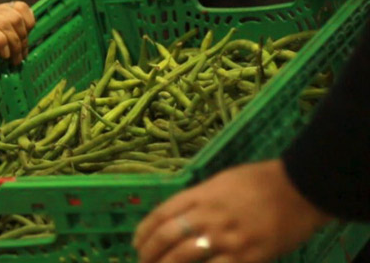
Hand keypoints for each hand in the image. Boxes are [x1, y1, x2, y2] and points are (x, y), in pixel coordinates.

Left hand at [0, 1, 35, 92]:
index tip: (6, 57)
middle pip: (2, 22)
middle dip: (15, 44)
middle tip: (17, 61)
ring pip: (14, 16)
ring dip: (23, 37)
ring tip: (21, 52)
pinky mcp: (5, 7)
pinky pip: (21, 7)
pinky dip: (28, 21)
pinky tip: (26, 35)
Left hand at [133, 160, 331, 262]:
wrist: (299, 189)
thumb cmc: (259, 181)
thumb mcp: (220, 182)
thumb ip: (198, 200)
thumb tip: (177, 217)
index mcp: (200, 194)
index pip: (161, 215)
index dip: (144, 232)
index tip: (136, 243)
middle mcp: (207, 216)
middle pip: (167, 238)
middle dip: (150, 253)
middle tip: (143, 261)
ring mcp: (226, 238)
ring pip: (183, 257)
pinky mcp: (247, 257)